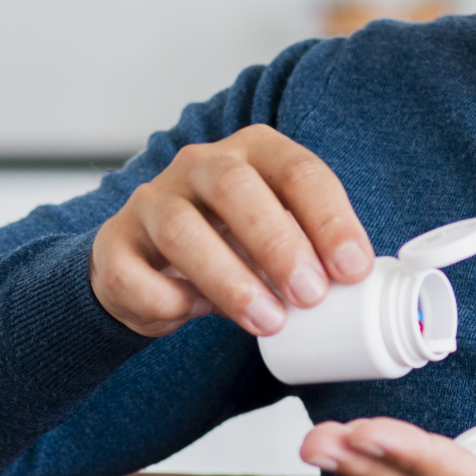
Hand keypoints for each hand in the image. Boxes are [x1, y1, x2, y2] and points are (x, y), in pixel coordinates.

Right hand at [91, 125, 375, 337]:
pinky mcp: (113, 244)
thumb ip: (313, 250)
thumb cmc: (230, 246)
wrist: (147, 265)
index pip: (297, 170)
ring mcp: (151, 201)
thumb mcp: (278, 235)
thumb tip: (362, 287)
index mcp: (253, 153)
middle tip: (310, 295)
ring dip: (229, 279)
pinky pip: (133, 272)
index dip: (330, 218)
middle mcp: (199, 165)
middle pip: (236, 187)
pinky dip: (167, 300)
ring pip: (181, 228)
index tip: (353, 269)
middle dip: (279, 243)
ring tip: (268, 322)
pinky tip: (193, 315)